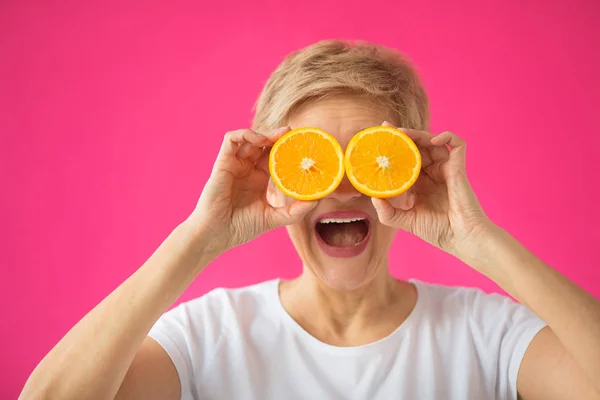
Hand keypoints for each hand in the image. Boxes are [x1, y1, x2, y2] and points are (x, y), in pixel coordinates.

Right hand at [188, 127, 316, 252]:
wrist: (218, 234)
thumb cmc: (241, 227)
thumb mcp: (274, 218)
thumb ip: (294, 211)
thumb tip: (317, 201)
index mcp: (258, 178)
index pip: (275, 156)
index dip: (287, 149)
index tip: (303, 146)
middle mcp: (247, 168)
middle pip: (264, 144)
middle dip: (279, 137)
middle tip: (295, 134)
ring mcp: (234, 164)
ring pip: (249, 138)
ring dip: (265, 133)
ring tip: (281, 135)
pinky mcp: (222, 162)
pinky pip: (231, 139)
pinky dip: (245, 134)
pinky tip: (260, 140)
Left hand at [371, 121, 490, 258]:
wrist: (461, 238)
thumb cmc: (437, 230)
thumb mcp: (405, 220)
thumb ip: (387, 212)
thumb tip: (372, 197)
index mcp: (420, 184)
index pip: (405, 160)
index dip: (394, 149)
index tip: (380, 139)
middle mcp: (432, 174)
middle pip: (417, 148)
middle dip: (403, 136)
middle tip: (387, 129)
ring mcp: (446, 169)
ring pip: (433, 143)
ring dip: (418, 134)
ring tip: (403, 134)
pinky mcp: (459, 168)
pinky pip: (457, 144)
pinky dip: (447, 136)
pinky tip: (433, 140)